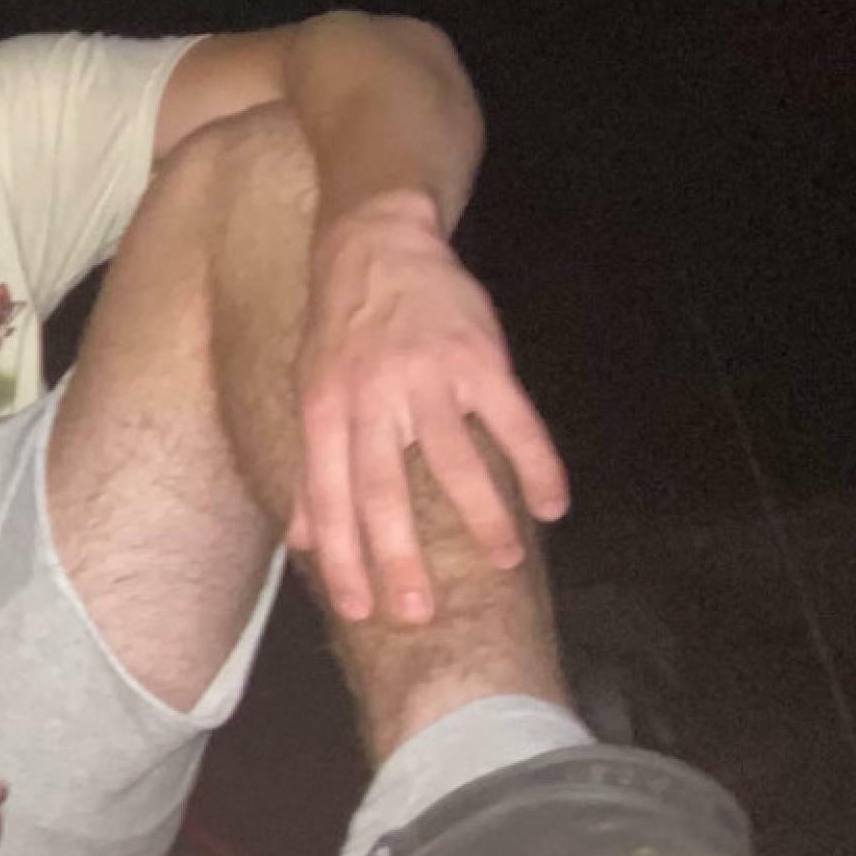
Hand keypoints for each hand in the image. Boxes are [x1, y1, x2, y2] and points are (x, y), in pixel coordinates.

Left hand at [290, 192, 569, 623]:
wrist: (376, 244)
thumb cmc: (338, 331)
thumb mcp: (308, 392)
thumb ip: (310, 467)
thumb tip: (304, 540)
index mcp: (324, 411)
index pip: (329, 497)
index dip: (343, 557)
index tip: (360, 609)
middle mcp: (371, 397)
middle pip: (383, 488)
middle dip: (398, 555)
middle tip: (418, 611)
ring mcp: (428, 376)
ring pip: (455, 459)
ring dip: (480, 516)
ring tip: (502, 564)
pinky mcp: (480, 358)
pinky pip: (514, 420)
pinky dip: (536, 463)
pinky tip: (551, 505)